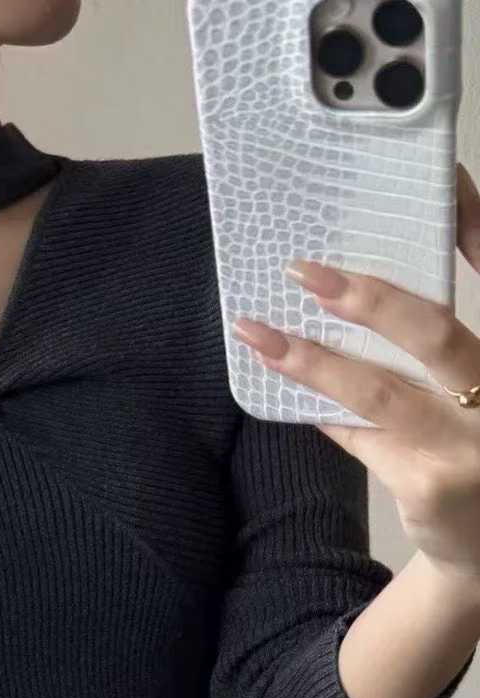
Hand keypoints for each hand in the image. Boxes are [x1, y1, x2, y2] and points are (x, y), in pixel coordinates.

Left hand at [231, 162, 479, 591]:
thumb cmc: (474, 452)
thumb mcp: (474, 391)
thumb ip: (438, 350)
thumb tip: (350, 294)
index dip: (472, 220)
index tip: (436, 188)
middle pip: (433, 331)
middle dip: (366, 298)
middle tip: (305, 272)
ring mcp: (469, 445)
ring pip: (380, 391)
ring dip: (313, 361)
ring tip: (260, 334)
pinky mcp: (430, 487)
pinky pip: (362, 438)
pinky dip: (326, 412)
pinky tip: (286, 390)